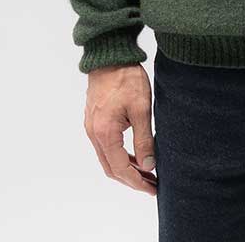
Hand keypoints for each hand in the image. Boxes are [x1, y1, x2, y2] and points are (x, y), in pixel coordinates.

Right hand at [84, 62, 157, 196]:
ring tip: (146, 173)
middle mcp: (94, 133)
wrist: (110, 56)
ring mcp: (92, 127)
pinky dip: (119, 155)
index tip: (152, 189)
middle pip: (111, 168)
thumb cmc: (126, 78)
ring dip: (125, 168)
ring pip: (107, 158)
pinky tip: (134, 155)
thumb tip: (148, 166)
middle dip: (131, 180)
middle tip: (152, 184)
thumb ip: (144, 139)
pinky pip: (105, 146)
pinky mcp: (94, 120)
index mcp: (105, 133)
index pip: (120, 169)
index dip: (137, 182)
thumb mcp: (141, 108)